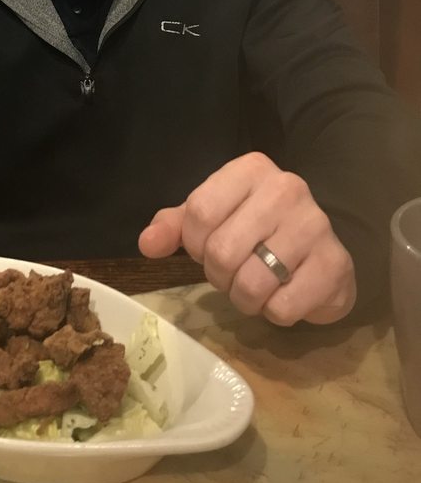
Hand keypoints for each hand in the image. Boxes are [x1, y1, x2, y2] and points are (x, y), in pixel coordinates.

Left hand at [138, 152, 356, 325]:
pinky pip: (282, 307)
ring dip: (244, 298)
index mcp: (251, 169)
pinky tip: (284, 293)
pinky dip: (274, 312)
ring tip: (255, 286)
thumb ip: (175, 226)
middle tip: (232, 272)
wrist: (320, 247)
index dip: (194, 242)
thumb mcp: (211, 217)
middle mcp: (286, 189)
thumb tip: (147, 244)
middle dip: (218, 275)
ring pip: (251, 284)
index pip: (199, 212)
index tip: (205, 247)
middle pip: (222, 251)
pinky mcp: (335, 265)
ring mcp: (315, 225)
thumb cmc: (255, 228)